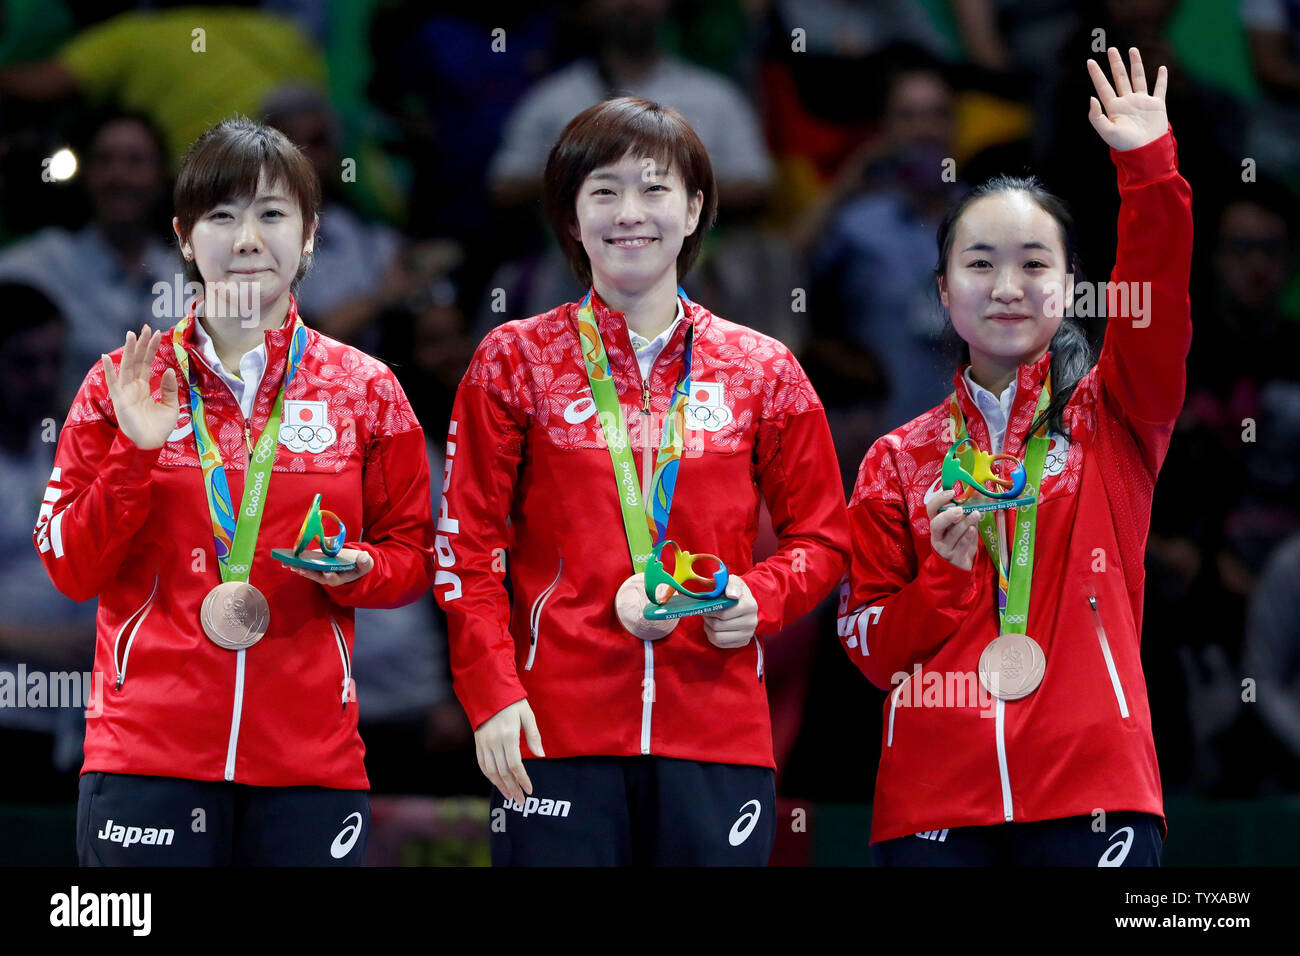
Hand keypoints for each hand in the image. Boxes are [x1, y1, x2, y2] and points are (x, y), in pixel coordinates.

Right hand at [101, 325, 178, 449]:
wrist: (150, 444)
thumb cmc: (159, 428)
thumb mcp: (171, 406)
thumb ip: (169, 388)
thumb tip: (169, 370)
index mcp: (144, 387)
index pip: (147, 363)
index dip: (151, 349)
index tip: (157, 333)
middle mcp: (133, 386)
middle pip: (137, 361)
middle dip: (141, 344)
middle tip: (146, 327)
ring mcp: (126, 392)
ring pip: (127, 367)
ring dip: (129, 351)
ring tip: (132, 334)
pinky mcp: (120, 400)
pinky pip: (113, 383)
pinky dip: (109, 370)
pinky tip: (106, 356)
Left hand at [286, 547, 373, 586]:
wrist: (353, 564)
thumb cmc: (358, 565)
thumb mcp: (365, 564)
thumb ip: (365, 562)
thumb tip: (364, 557)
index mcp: (341, 577)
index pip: (334, 579)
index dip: (330, 577)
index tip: (327, 573)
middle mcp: (328, 576)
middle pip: (317, 576)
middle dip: (308, 573)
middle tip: (299, 569)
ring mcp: (321, 572)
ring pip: (309, 572)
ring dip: (299, 568)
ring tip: (289, 564)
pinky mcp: (315, 566)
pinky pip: (304, 566)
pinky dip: (296, 564)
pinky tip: (286, 561)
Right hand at [474, 699, 544, 804]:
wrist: (489, 692)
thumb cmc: (512, 703)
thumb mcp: (527, 715)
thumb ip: (534, 736)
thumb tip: (541, 756)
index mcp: (508, 735)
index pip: (515, 765)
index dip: (522, 779)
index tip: (529, 790)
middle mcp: (494, 742)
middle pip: (503, 772)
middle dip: (513, 788)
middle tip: (520, 801)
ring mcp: (484, 744)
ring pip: (491, 771)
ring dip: (501, 786)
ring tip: (510, 797)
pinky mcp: (478, 743)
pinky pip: (482, 765)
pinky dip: (490, 777)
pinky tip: (497, 784)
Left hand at [702, 575, 758, 648]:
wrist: (743, 601)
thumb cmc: (734, 590)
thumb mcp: (732, 581)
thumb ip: (731, 584)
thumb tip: (732, 595)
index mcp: (749, 605)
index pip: (723, 614)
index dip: (710, 610)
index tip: (706, 606)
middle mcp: (751, 622)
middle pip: (719, 626)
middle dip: (708, 619)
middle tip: (706, 613)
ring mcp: (748, 634)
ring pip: (718, 637)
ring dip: (709, 628)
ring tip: (709, 620)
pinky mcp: (743, 642)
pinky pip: (721, 644)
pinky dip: (713, 636)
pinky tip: (714, 628)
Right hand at [927, 489, 980, 570]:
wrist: (960, 563)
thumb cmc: (960, 539)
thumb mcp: (964, 522)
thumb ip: (969, 508)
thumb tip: (978, 491)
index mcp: (937, 522)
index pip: (932, 509)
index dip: (939, 500)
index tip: (951, 492)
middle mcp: (938, 534)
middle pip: (936, 524)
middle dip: (947, 516)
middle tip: (960, 510)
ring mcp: (945, 547)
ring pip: (952, 534)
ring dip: (964, 523)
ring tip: (976, 514)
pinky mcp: (955, 556)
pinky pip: (961, 545)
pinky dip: (968, 536)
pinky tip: (973, 530)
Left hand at [1087, 47, 1168, 151]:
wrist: (1145, 150)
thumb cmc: (1125, 144)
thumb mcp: (1106, 131)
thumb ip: (1096, 116)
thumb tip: (1091, 97)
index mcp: (1114, 107)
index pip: (1103, 86)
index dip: (1096, 74)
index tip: (1090, 61)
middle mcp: (1127, 101)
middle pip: (1120, 78)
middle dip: (1116, 63)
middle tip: (1111, 49)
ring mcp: (1142, 102)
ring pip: (1138, 78)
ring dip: (1135, 64)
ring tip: (1132, 50)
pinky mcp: (1156, 105)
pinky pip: (1159, 89)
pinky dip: (1161, 78)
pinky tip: (1161, 68)